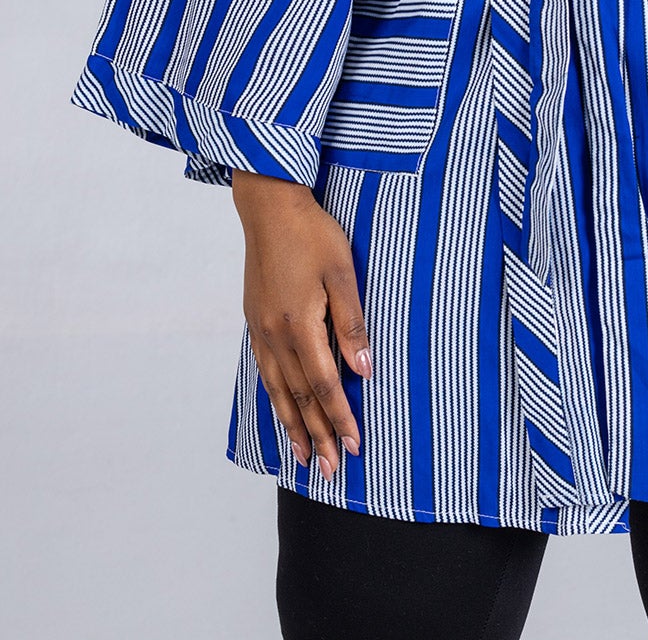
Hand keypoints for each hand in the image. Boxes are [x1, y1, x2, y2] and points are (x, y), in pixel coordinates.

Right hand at [231, 169, 371, 481]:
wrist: (268, 206)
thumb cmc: (312, 233)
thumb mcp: (342, 272)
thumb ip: (351, 322)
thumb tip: (364, 370)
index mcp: (300, 325)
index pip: (324, 386)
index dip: (340, 418)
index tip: (354, 447)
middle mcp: (276, 336)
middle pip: (299, 398)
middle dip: (317, 436)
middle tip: (329, 470)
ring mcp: (261, 330)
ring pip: (278, 390)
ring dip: (292, 425)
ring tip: (302, 456)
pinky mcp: (255, 321)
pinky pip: (265, 372)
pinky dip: (275, 398)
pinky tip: (281, 409)